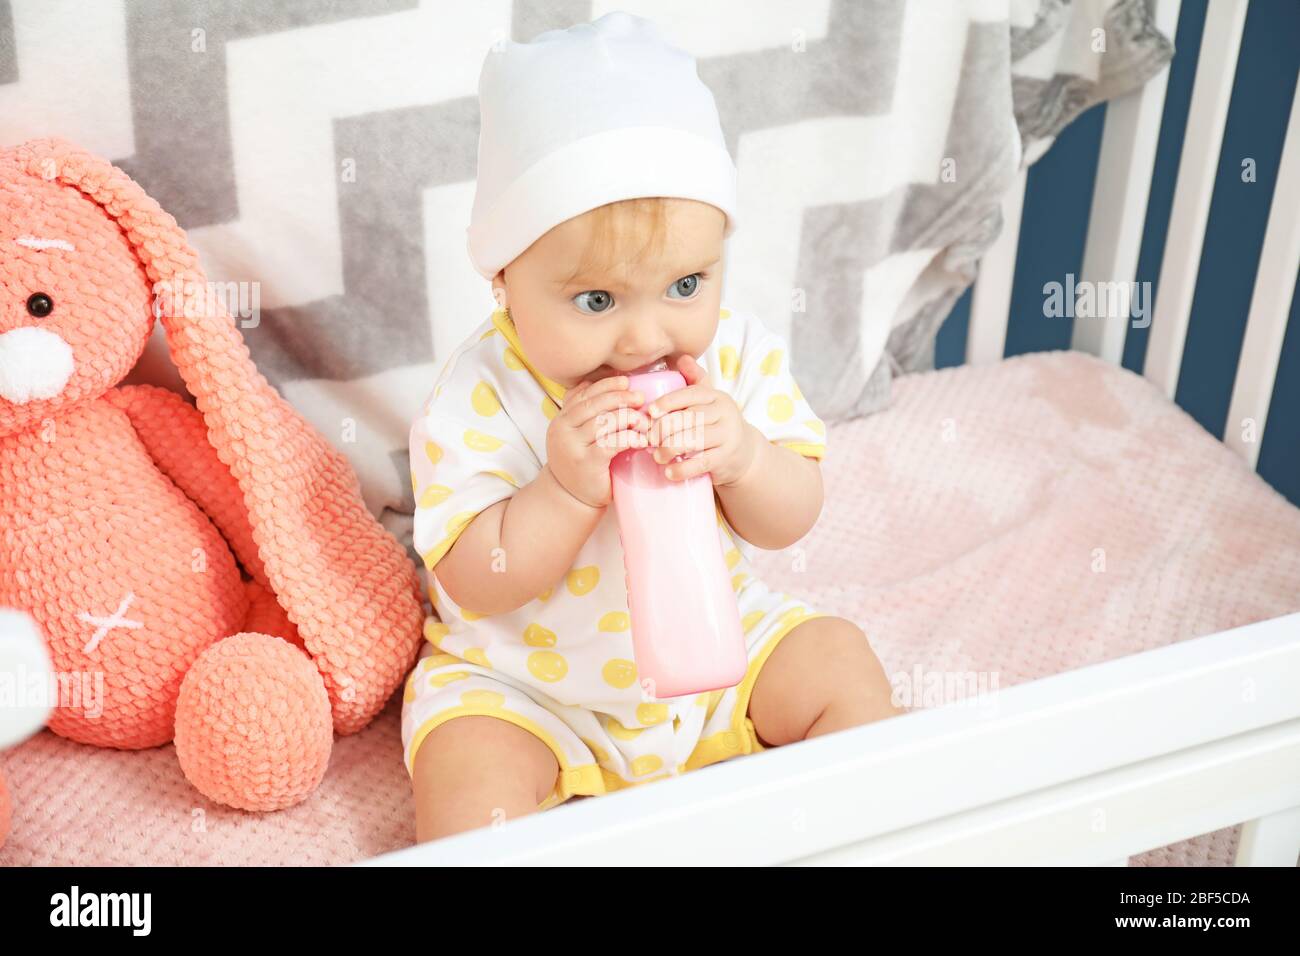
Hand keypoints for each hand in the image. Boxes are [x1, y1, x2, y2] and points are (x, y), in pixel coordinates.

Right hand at [546, 375, 652, 508]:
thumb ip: (582, 412)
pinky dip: (629, 438)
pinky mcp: (587, 463)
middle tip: (640, 398)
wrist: (569, 498)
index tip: (626, 381)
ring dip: (628, 418)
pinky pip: (610, 443)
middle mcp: (562, 430)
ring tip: (643, 422)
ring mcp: (573, 447)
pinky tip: (640, 440)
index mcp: (561, 419)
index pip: (584, 394)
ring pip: (603, 422)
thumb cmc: (579, 463)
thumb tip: (595, 383)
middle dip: (620, 398)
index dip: (606, 385)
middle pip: (594, 405)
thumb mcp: (575, 435)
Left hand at [644, 354, 758, 486]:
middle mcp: (724, 413)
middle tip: (648, 439)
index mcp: (716, 396)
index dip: (668, 402)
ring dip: (670, 449)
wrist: (745, 452)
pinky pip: (702, 463)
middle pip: (689, 418)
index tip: (650, 411)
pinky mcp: (727, 458)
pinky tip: (669, 472)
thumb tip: (681, 358)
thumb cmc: (717, 423)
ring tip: (657, 456)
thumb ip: (695, 380)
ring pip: (694, 440)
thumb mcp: (709, 401)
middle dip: (664, 429)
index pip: (690, 394)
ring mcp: (728, 436)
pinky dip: (683, 469)